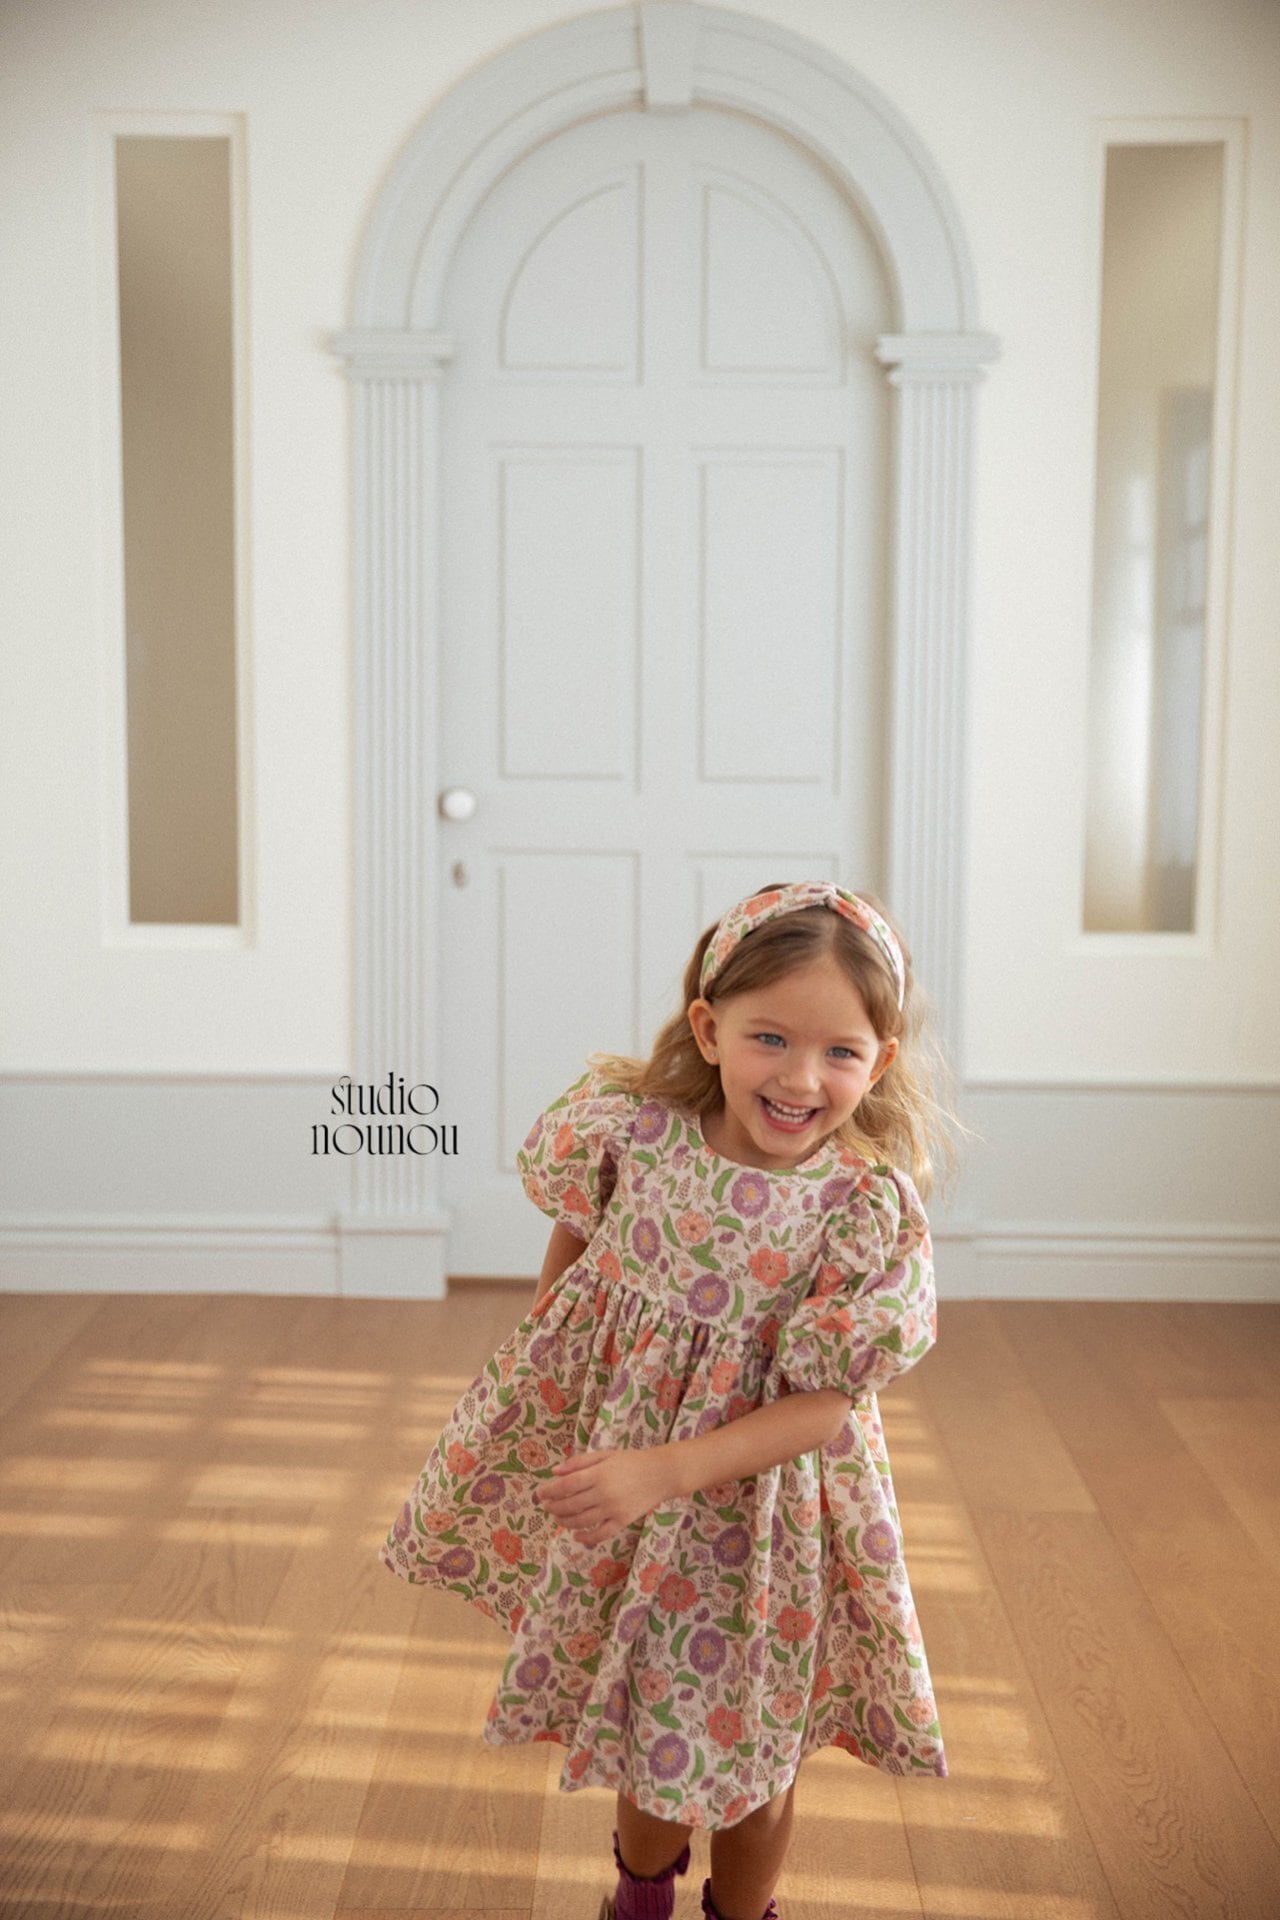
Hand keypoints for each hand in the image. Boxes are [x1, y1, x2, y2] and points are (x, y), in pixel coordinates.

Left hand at [535, 1445, 674, 1546]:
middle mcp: (604, 1492)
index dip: (550, 1491)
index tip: (540, 1494)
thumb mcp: (605, 1455)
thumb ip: (580, 1462)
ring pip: (581, 1521)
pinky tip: (577, 1536)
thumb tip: (555, 1472)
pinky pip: (600, 1534)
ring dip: (565, 1521)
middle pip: (571, 1504)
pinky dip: (586, 1538)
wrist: (661, 1474)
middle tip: (546, 1507)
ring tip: (557, 1518)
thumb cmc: (631, 1461)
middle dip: (554, 1507)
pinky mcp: (622, 1521)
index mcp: (599, 1473)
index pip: (567, 1485)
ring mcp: (613, 1509)